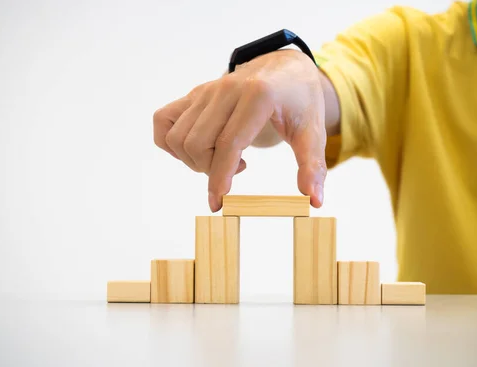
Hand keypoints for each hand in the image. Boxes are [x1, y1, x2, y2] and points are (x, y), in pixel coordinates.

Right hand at [153, 49, 326, 211]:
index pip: (228, 144)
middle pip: (196, 144)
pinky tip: (198, 147)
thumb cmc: (299, 101)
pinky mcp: (193, 94)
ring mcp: (206, 91)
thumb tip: (314, 201)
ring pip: (178, 137)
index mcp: (257, 96)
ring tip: (222, 158)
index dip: (220, 178)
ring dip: (193, 159)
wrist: (284, 69)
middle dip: (210, 170)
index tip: (218, 203)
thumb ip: (313, 166)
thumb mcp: (313, 132)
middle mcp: (226, 89)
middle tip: (237, 169)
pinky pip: (162, 121)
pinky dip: (171, 142)